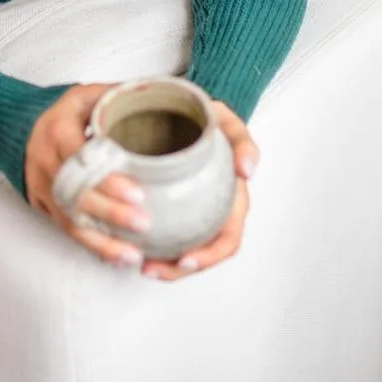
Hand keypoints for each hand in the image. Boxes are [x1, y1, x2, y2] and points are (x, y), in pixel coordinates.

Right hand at [24, 84, 153, 268]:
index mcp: (57, 130)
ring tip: (132, 254)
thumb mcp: (86, 94)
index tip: (138, 193)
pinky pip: (66, 230)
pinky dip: (92, 245)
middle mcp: (45, 161)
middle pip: (76, 195)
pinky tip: (116, 256)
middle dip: (110, 213)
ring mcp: (41, 187)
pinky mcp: (43, 205)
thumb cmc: (64, 111)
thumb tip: (164, 94)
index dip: (108, 180)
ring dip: (102, 241)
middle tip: (143, 223)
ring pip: (70, 220)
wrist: (21, 126)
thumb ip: (118, 96)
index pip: (81, 160)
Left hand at [140, 99, 258, 280]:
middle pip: (202, 253)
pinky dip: (153, 246)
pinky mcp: (172, 209)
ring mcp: (194, 212)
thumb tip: (248, 170)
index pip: (228, 239)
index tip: (185, 259)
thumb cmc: (206, 120)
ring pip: (183, 251)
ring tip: (142, 266)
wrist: (184, 112)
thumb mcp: (227, 122)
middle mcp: (215, 211)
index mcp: (232, 200)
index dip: (210, 255)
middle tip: (150, 269)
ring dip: (165, 265)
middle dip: (179, 269)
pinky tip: (133, 246)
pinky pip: (166, 235)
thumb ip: (242, 140)